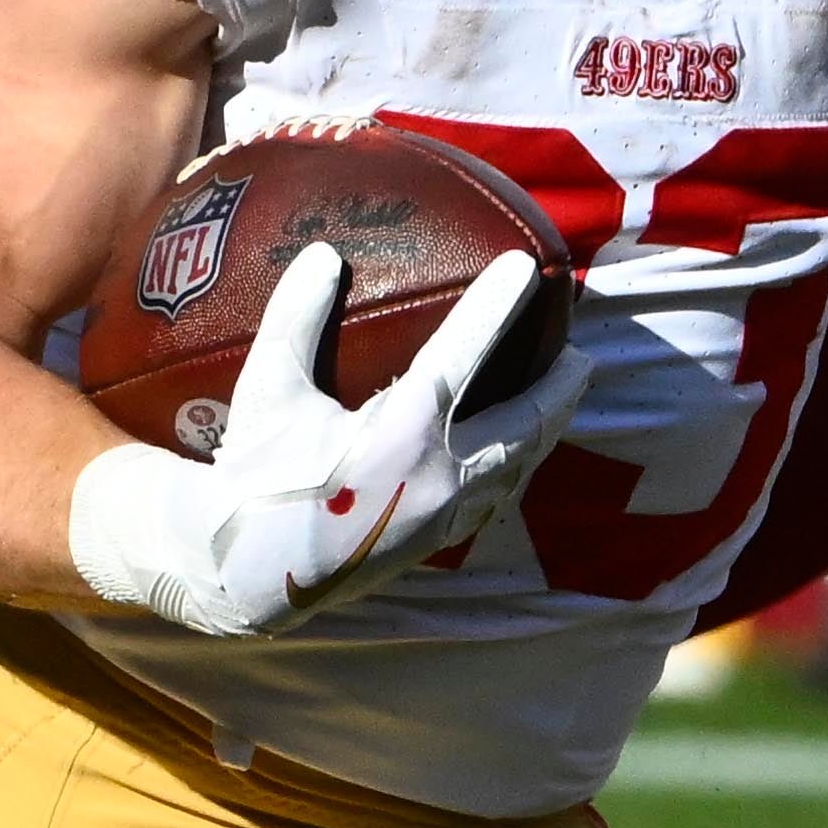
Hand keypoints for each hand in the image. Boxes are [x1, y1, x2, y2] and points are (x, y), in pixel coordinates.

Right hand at [65, 247, 584, 637]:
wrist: (248, 574)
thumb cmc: (255, 478)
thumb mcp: (267, 391)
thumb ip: (295, 318)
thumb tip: (323, 254)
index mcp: (401, 433)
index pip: (461, 354)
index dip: (496, 306)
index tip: (526, 267)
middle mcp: (438, 476)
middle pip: (524, 422)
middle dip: (558, 386)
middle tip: (580, 354)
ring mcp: (444, 515)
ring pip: (517, 466)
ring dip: (547, 429)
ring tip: (564, 398)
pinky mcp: (435, 541)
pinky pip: (495, 497)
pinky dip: (516, 468)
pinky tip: (517, 456)